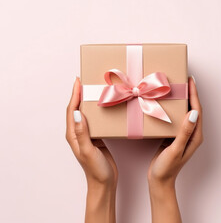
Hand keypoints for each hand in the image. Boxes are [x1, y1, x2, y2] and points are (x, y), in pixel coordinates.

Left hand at [66, 77, 116, 222]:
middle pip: (77, 109)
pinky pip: (96, 120)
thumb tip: (77, 113)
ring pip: (87, 113)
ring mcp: (88, 135)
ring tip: (97, 89)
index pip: (71, 110)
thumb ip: (82, 133)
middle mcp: (79, 132)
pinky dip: (99, 110)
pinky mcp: (97, 137)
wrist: (104, 182)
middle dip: (80, 94)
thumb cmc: (95, 169)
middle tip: (88, 80)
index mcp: (73, 134)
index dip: (74, 94)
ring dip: (90, 101)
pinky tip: (106, 106)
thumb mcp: (88, 150)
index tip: (79, 80)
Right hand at [148, 76, 202, 222]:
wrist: (159, 181)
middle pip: (193, 109)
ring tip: (175, 87)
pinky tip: (166, 103)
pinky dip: (173, 109)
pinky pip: (176, 118)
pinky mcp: (174, 137)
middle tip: (183, 79)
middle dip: (189, 93)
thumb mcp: (176, 149)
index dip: (194, 94)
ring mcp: (183, 135)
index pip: (197, 110)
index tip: (190, 80)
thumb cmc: (167, 167)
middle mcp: (192, 134)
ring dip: (181, 100)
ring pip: (184, 113)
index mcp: (195, 135)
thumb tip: (194, 112)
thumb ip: (185, 131)